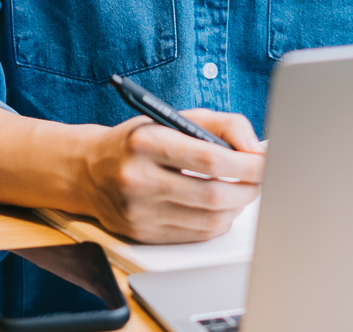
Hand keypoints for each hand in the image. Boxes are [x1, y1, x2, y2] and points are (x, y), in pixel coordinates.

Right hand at [80, 109, 263, 243]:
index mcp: (145, 142)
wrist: (87, 170)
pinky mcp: (143, 234)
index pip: (208, 159)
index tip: (264, 161)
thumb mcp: (173, 117)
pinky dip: (219, 222)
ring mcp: (139, 212)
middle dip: (249, 188)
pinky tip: (222, 207)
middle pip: (213, 194)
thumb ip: (220, 124)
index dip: (246, 164)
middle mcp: (138, 179)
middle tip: (261, 178)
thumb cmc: (136, 140)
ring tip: (243, 191)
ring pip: (209, 220)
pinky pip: (196, 235)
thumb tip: (255, 147)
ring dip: (237, 207)